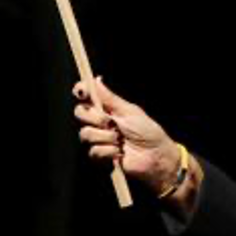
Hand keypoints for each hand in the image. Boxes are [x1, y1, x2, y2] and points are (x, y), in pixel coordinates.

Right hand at [73, 76, 182, 192]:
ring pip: (85, 133)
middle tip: (110, 122)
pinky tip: (120, 152)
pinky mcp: (101, 155)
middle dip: (94, 117)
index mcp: (107, 108)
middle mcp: (100, 122)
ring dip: (106, 137)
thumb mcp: (129, 111)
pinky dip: (109, 151)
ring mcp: (99, 138)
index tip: (83, 92)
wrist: (155, 156)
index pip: (86, 96)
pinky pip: (94, 150)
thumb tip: (97, 79)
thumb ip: (110, 97)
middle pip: (80, 113)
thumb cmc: (147, 131)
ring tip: (120, 140)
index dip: (81, 91)